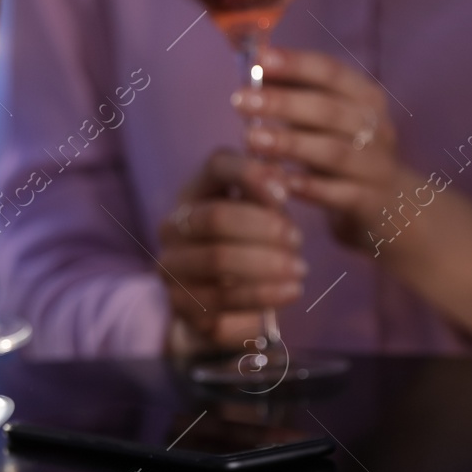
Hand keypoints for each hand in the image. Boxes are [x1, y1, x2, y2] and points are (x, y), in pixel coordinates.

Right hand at [157, 149, 304, 355]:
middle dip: (264, 228)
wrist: (220, 305)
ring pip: (218, 259)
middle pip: (215, 216)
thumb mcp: (260, 215)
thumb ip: (267, 195)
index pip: (215, 166)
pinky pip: (225, 299)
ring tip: (300, 269)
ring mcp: (172, 267)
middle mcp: (173, 227)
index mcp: (194, 193)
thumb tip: (280, 177)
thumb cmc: (247, 246)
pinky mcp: (182, 304)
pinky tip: (291, 291)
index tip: (286, 194)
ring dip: (267, 264)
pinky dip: (265, 294)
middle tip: (298, 240)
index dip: (252, 174)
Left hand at [237, 46, 405, 251]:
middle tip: (239, 100)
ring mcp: (376, 166)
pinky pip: (340, 194)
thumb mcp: (327, 118)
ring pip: (333, 152)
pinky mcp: (371, 201)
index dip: (296, 64)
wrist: (389, 204)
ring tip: (251, 139)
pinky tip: (282, 182)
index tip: (259, 58)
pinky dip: (311, 187)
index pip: (332, 72)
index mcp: (365, 97)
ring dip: (290, 144)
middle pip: (329, 110)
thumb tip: (255, 63)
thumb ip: (297, 92)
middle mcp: (376, 127)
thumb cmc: (343, 150)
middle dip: (282, 103)